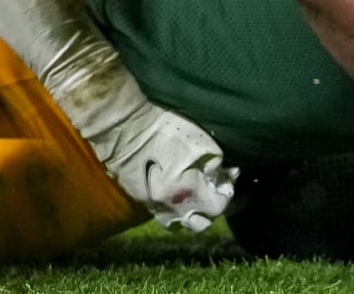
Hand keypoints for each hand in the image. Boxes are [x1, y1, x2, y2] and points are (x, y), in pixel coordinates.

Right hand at [92, 100, 238, 232]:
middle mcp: (171, 209)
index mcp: (188, 195)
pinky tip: (177, 190)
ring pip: (178, 224)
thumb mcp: (203, 143)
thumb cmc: (166, 133)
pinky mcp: (140, 200)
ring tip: (194, 194)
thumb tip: (222, 178)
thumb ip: (217, 166)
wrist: (125, 130)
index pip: (218, 208)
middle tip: (212, 189)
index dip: (227, 194)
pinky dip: (174, 207)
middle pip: (200, 224)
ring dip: (190, 214)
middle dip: (211, 209)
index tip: (228, 179)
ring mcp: (153, 207)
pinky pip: (162, 214)